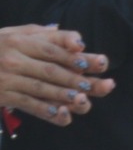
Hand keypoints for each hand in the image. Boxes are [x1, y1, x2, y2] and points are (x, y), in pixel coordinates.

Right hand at [0, 25, 114, 126]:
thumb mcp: (15, 33)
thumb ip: (44, 34)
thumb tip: (75, 39)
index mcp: (21, 40)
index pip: (54, 47)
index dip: (78, 55)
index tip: (100, 62)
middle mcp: (14, 57)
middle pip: (53, 69)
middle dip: (80, 78)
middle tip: (104, 86)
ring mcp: (7, 77)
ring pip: (41, 88)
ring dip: (65, 96)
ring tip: (85, 101)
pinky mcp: (2, 94)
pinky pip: (27, 104)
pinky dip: (46, 110)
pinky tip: (63, 116)